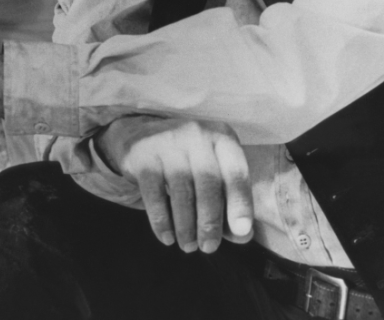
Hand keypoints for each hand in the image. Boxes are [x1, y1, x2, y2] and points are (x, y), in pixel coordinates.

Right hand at [96, 116, 252, 253]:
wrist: (140, 135)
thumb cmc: (189, 160)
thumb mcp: (213, 171)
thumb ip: (229, 202)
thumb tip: (243, 236)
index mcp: (222, 137)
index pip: (236, 171)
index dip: (240, 201)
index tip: (242, 230)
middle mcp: (197, 135)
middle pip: (208, 184)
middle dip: (210, 221)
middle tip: (209, 248)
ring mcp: (168, 143)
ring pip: (181, 192)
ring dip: (186, 226)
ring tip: (188, 246)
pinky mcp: (143, 156)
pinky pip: (154, 195)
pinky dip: (161, 221)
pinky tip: (166, 238)